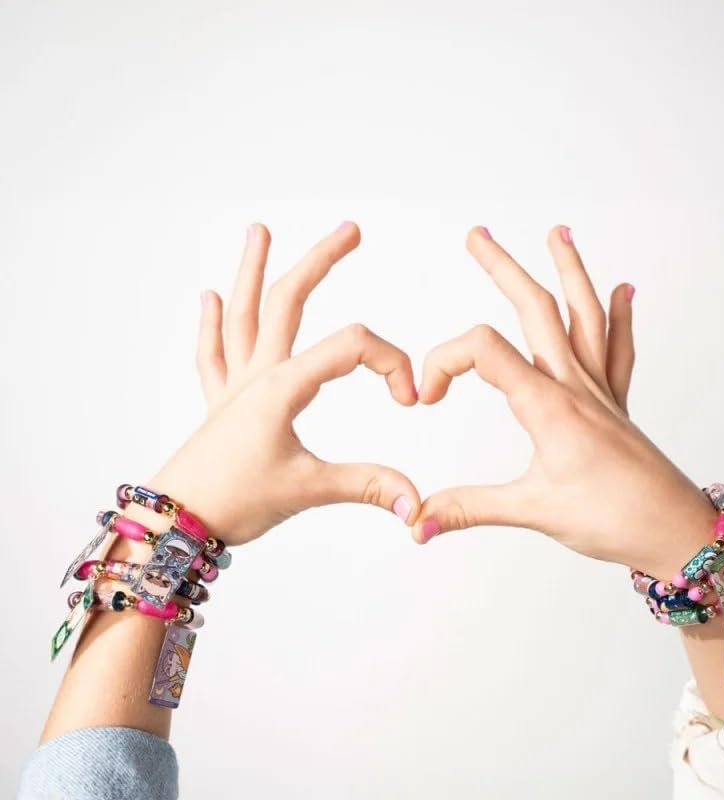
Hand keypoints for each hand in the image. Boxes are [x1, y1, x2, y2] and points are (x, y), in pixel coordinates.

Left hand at [149, 222, 420, 544]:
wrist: (175, 523)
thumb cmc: (233, 502)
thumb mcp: (307, 489)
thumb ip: (366, 485)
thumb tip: (415, 502)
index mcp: (282, 386)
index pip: (351, 347)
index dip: (392, 363)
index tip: (410, 399)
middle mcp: (257, 375)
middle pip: (289, 301)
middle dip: (321, 260)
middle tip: (350, 230)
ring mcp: (235, 386)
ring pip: (243, 315)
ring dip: (251, 270)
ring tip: (258, 230)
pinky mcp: (221, 405)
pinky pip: (214, 354)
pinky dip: (212, 324)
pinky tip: (209, 296)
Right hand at [413, 226, 714, 578]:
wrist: (676, 531)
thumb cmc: (614, 518)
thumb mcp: (533, 511)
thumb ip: (468, 509)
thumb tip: (417, 521)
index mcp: (548, 405)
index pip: (483, 351)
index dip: (442, 363)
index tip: (424, 397)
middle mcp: (574, 385)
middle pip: (536, 308)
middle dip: (502, 268)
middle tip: (477, 236)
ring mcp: (599, 390)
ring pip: (582, 316)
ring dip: (568, 271)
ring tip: (558, 234)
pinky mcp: (615, 405)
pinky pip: (617, 350)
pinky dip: (619, 316)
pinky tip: (624, 290)